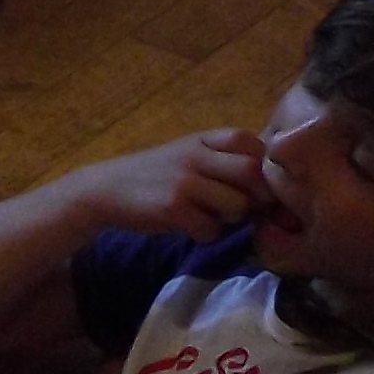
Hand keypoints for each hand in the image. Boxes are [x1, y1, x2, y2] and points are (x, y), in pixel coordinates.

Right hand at [66, 128, 270, 240]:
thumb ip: (222, 159)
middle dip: (257, 196)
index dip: (262, 164)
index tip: (256, 184)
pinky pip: (211, 228)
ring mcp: (184, 180)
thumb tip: (269, 183)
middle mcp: (195, 155)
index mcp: (202, 139)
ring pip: (237, 204)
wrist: (104, 190)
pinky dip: (206, 233)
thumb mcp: (187, 154)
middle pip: (252, 172)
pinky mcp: (172, 207)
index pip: (250, 142)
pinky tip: (190, 228)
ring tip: (212, 217)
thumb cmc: (154, 175)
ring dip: (231, 218)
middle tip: (247, 209)